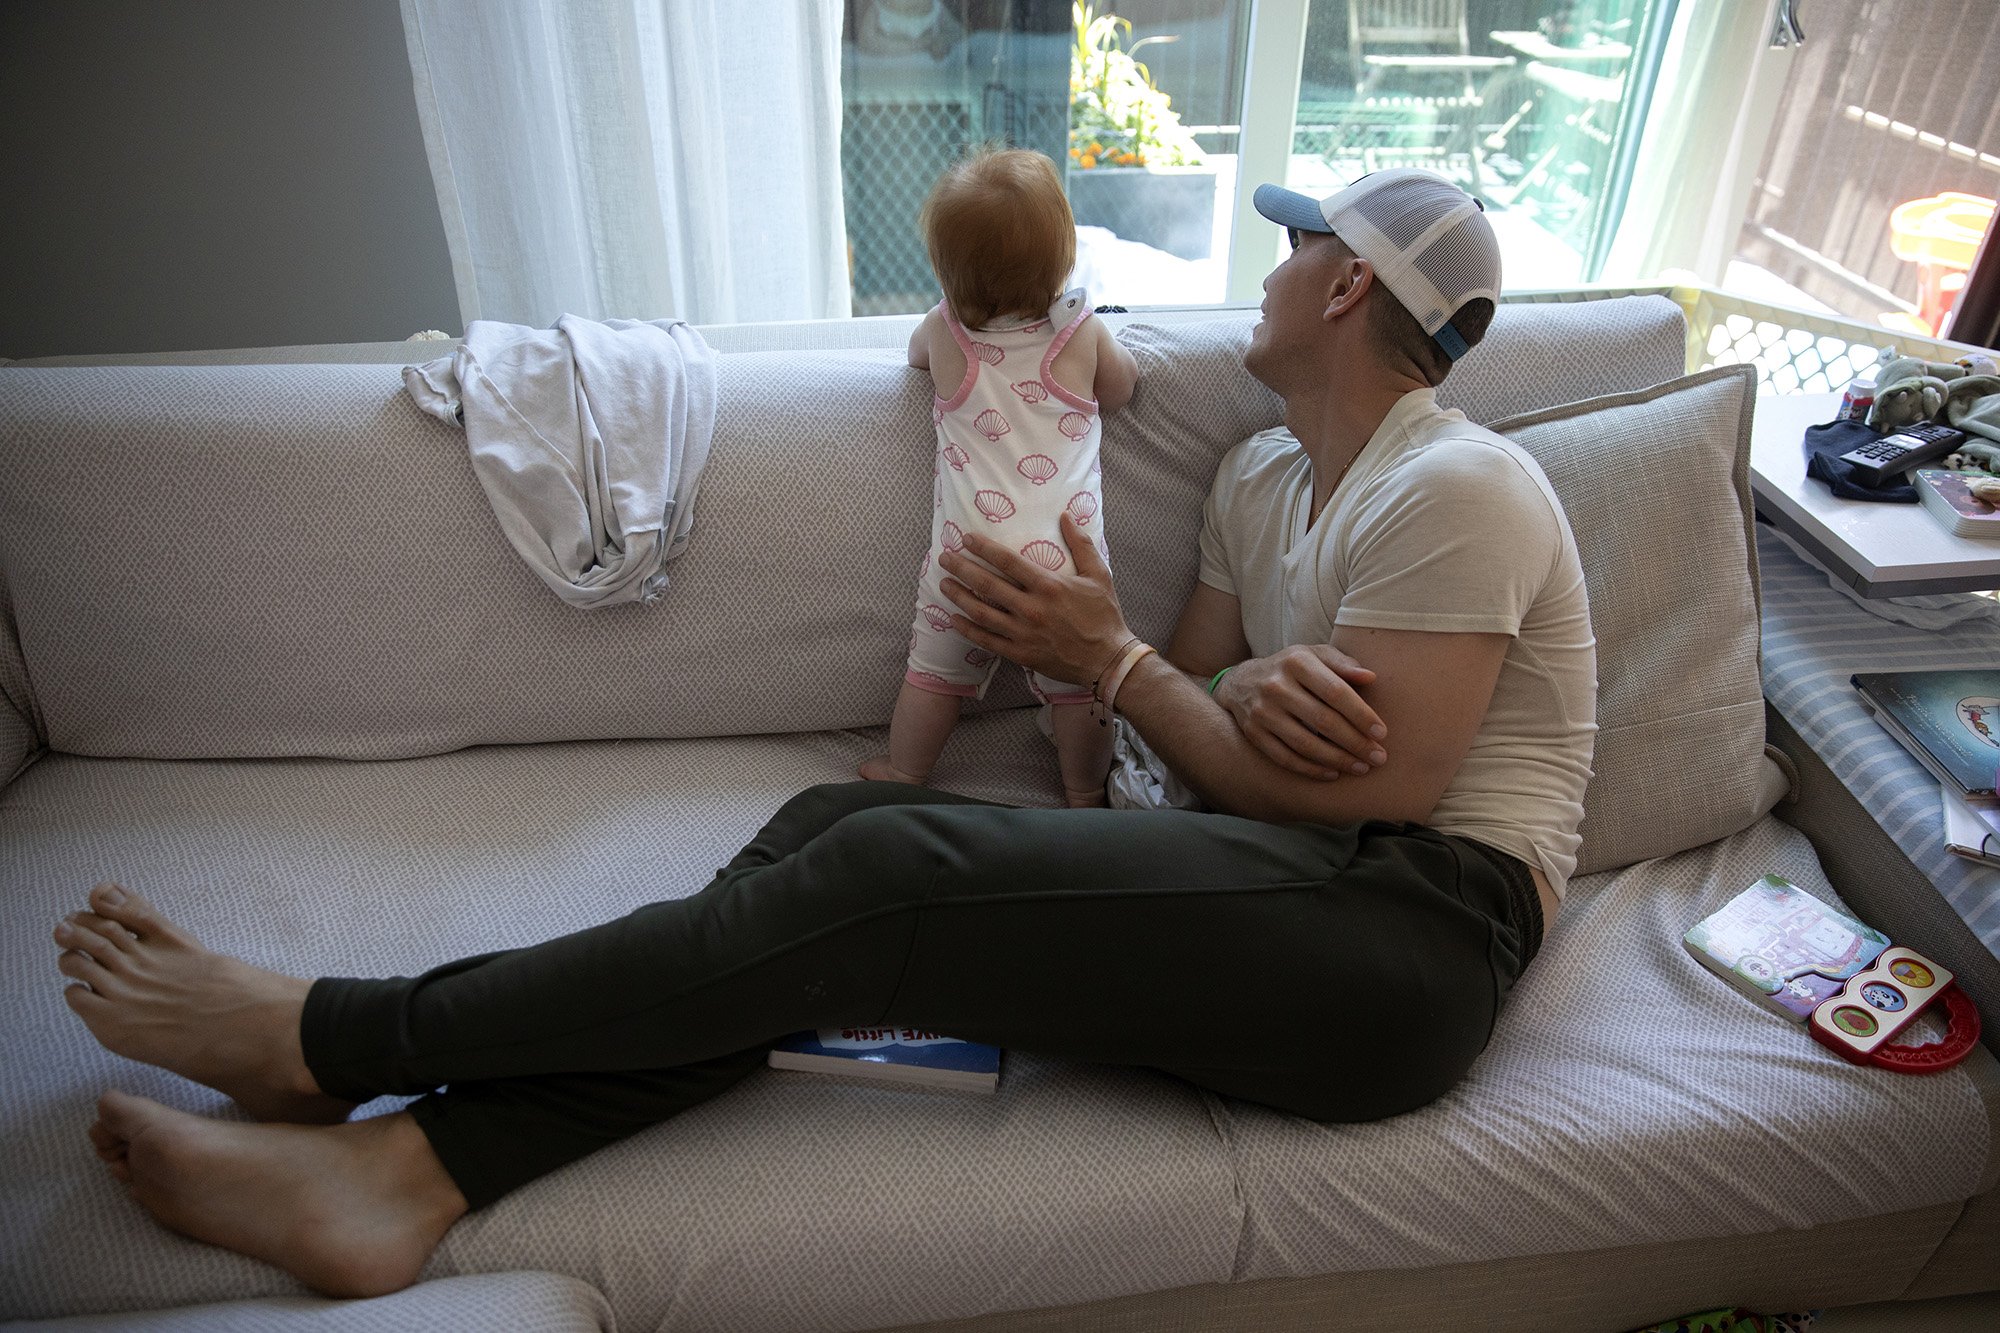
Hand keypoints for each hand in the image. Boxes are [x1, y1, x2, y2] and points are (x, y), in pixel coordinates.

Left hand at [938, 512, 1130, 686]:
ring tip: (944, 584)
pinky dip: (967, 629)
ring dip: (959, 596)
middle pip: (987, 584)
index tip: (966, 539)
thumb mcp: (1098, 575)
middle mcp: (1031, 608)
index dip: (983, 548)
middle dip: (962, 569)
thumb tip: (1066, 516)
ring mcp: (1023, 633)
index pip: (1007, 561)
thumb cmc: (1104, 615)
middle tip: (945, 558)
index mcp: (1048, 586)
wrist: (1107, 660)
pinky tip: (954, 619)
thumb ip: (1080, 544)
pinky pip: (987, 640)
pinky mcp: (1020, 653)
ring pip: (981, 612)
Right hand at [1214, 645, 1386, 779]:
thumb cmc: (1292, 669)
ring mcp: (1262, 712)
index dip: (1361, 715)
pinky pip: (1285, 758)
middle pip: (1323, 721)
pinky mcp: (1254, 734)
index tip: (1381, 733)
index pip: (1335, 692)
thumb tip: (1370, 677)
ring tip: (1361, 768)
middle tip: (1378, 757)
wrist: (1242, 682)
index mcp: (1297, 662)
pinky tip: (1333, 774)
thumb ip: (1342, 664)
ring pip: (1305, 744)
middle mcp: (1276, 686)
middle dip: (1355, 743)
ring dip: (1337, 760)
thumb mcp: (1315, 655)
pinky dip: (1311, 769)